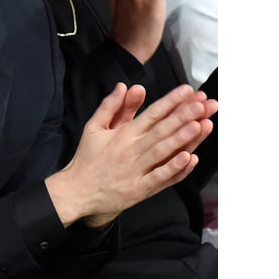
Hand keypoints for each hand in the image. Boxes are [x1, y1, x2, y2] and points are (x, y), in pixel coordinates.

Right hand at [51, 83, 216, 228]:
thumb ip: (110, 106)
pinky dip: (175, 169)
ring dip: (183, 139)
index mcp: (122, 134)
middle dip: (183, 116)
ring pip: (163, 152)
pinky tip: (189, 158)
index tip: (187, 91)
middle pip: (161, 131)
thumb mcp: (93, 127)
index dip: (170, 102)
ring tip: (201, 125)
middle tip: (202, 105)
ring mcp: (137, 171)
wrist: (77, 191)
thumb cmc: (88, 159)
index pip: (151, 114)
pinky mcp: (140, 189)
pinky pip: (160, 178)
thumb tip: (124, 86)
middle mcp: (131, 150)